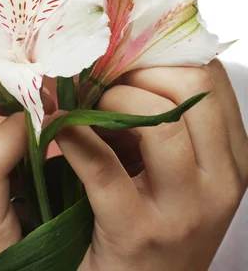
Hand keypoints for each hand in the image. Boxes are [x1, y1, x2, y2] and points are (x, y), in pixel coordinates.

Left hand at [56, 59, 247, 270]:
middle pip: (191, 84)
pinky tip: (57, 127)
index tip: (127, 55)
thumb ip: (162, 115)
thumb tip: (118, 56)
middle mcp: (220, 180)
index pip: (210, 74)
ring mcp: (184, 209)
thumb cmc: (155, 218)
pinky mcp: (137, 233)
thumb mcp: (177, 167)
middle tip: (105, 77)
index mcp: (232, 157)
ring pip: (160, 119)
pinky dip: (74, 136)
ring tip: (89, 106)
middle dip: (139, 69)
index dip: (162, 53)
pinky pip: (102, 167)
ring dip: (113, 99)